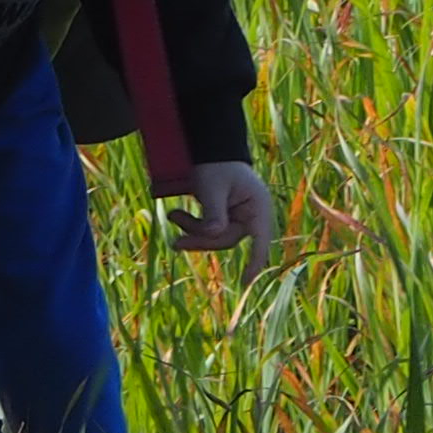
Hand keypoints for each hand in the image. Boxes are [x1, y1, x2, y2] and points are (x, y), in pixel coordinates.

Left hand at [169, 158, 278, 278]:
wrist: (211, 149)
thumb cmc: (216, 164)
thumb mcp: (212, 186)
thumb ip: (214, 212)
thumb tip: (213, 236)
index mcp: (258, 206)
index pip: (260, 239)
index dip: (254, 262)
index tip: (246, 282)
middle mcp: (252, 214)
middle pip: (227, 239)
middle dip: (201, 239)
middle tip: (175, 242)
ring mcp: (239, 217)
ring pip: (216, 237)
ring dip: (194, 231)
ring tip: (173, 216)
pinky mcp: (226, 218)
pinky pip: (210, 230)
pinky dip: (193, 225)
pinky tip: (176, 215)